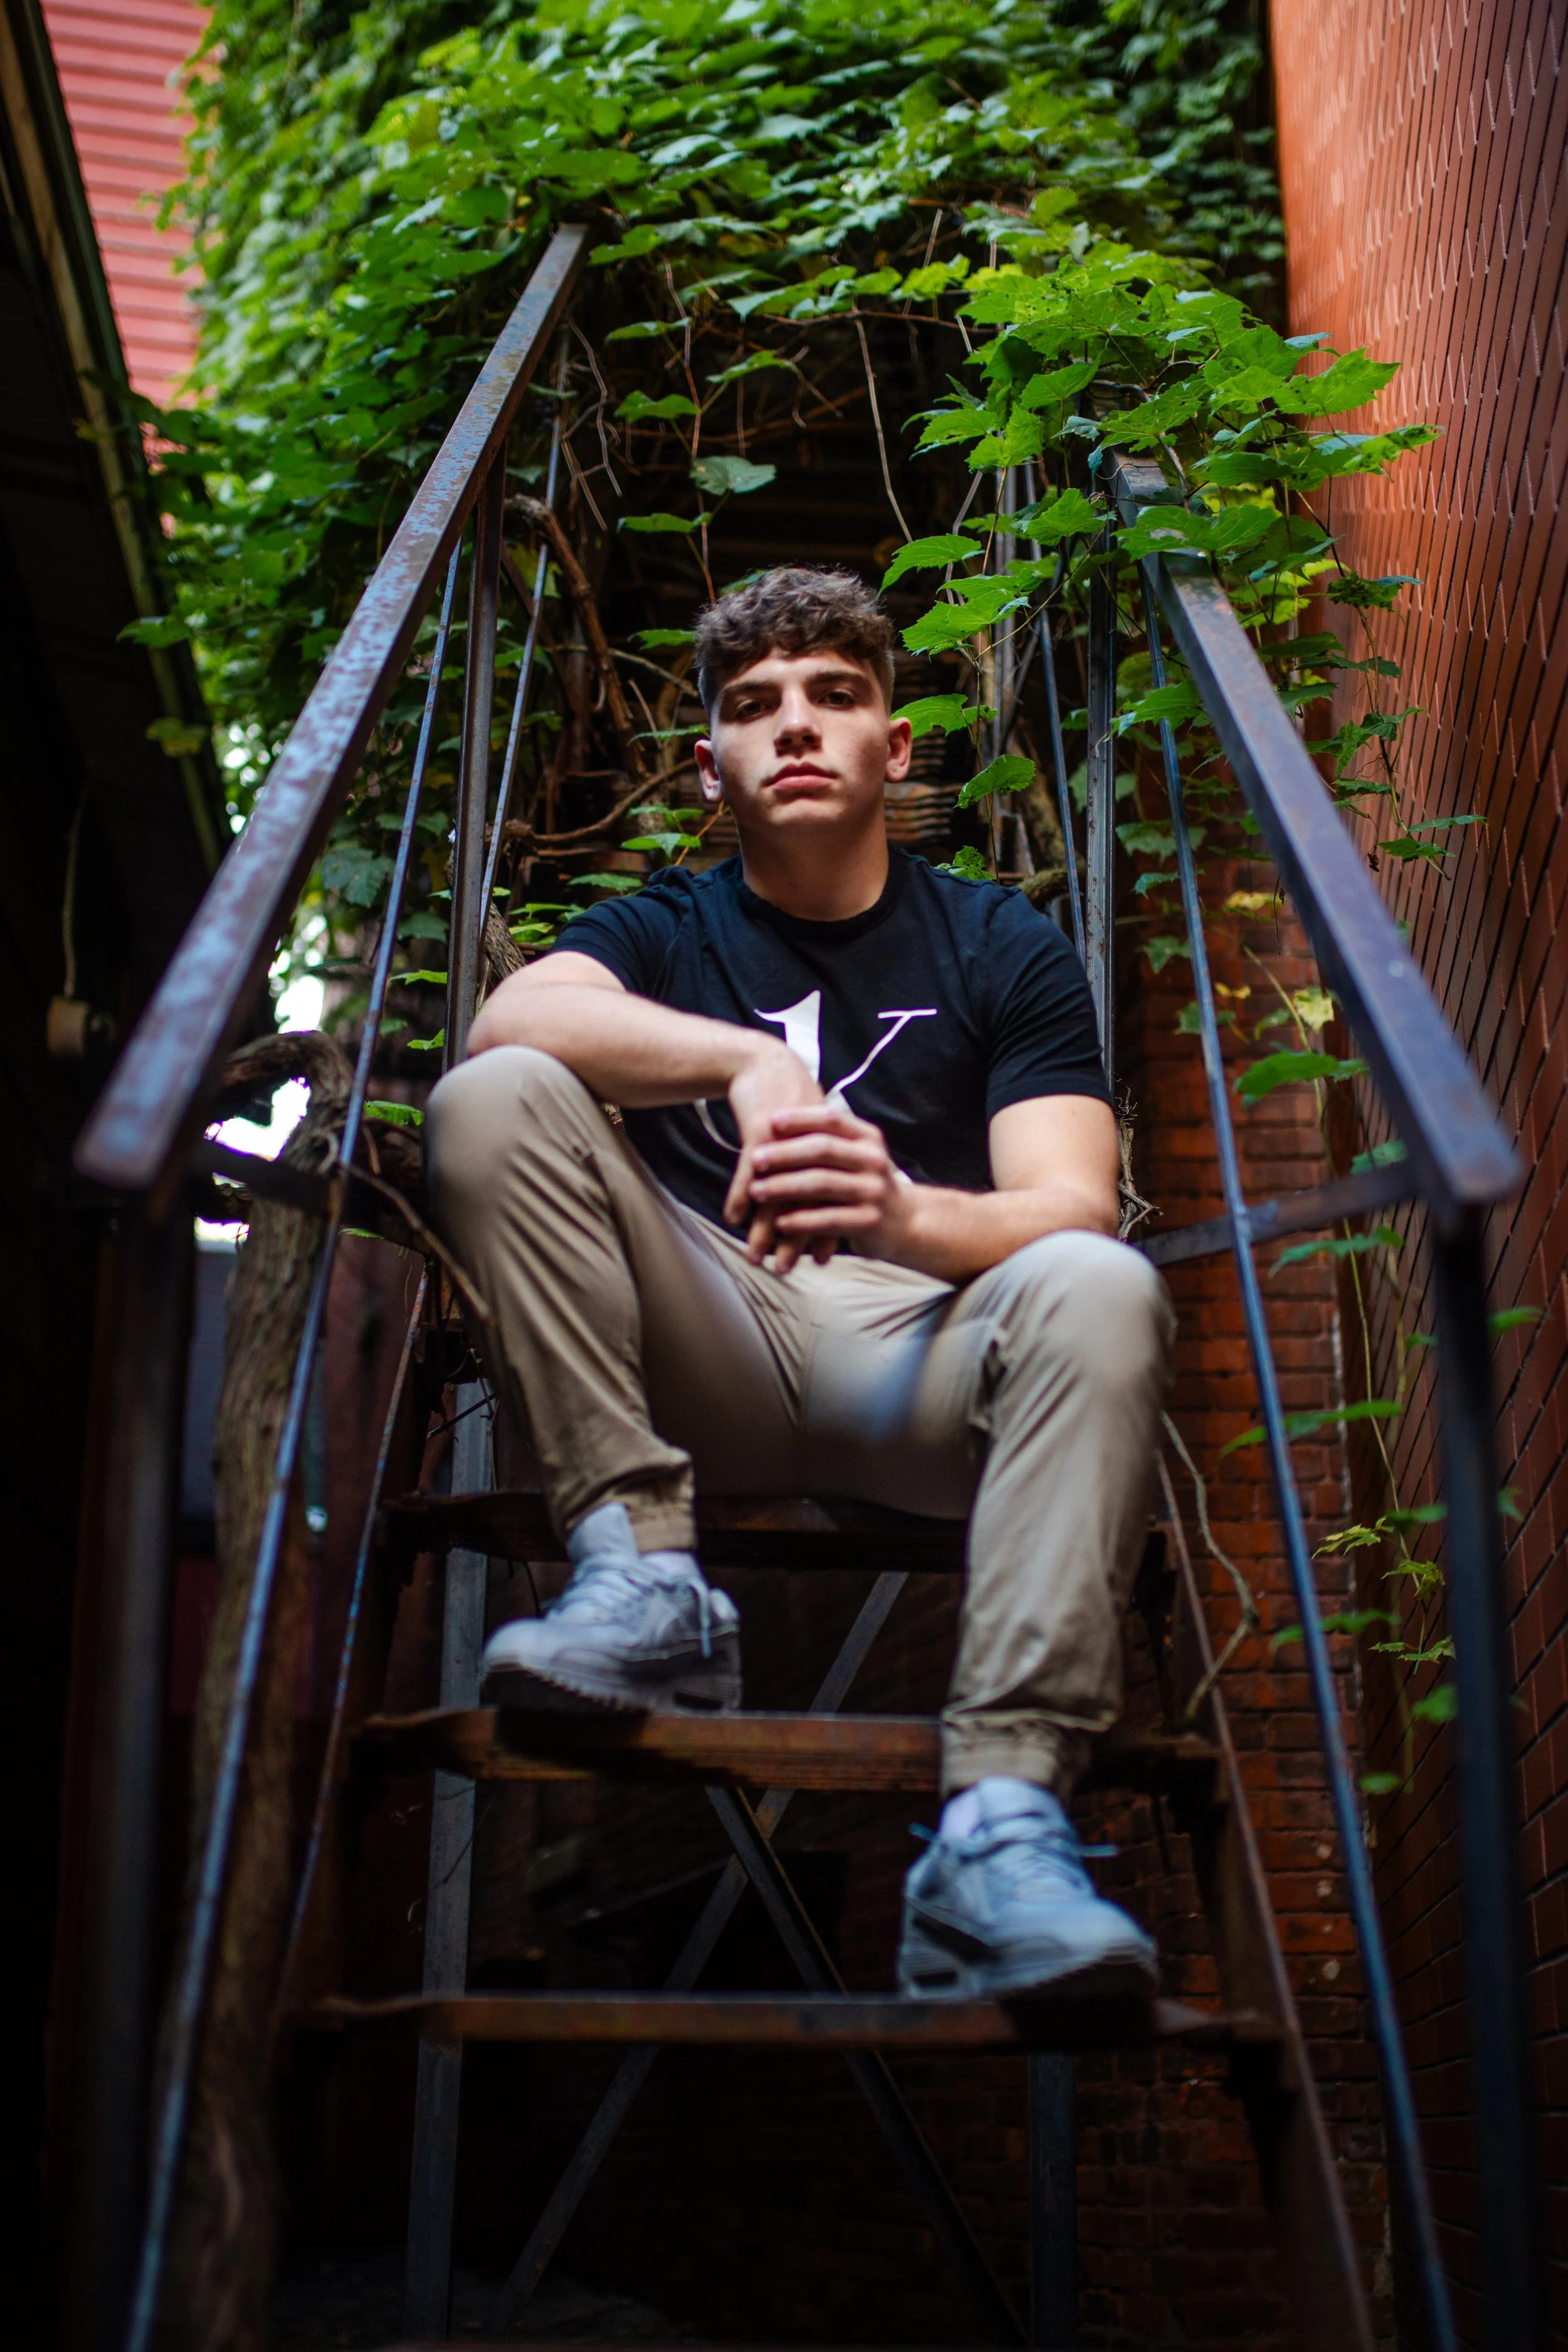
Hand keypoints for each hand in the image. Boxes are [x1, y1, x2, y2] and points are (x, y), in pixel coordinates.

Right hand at [723, 1045, 824, 1262]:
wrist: (764, 1065)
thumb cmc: (786, 1102)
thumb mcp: (811, 1133)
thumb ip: (819, 1166)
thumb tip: (822, 1197)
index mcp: (830, 1154)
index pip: (830, 1201)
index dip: (825, 1230)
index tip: (822, 1258)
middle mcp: (812, 1153)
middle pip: (804, 1205)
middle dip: (793, 1241)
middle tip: (786, 1270)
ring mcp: (786, 1146)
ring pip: (775, 1197)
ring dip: (763, 1229)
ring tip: (755, 1256)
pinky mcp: (760, 1137)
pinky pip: (747, 1175)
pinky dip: (739, 1198)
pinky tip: (732, 1219)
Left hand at [742, 1099, 910, 1273]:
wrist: (906, 1222)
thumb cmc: (865, 1184)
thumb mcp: (855, 1156)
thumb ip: (826, 1141)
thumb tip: (772, 1124)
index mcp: (868, 1138)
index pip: (831, 1119)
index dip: (799, 1118)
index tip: (769, 1120)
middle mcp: (873, 1160)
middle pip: (822, 1150)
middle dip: (784, 1154)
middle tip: (754, 1159)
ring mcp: (873, 1191)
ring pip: (821, 1184)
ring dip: (784, 1187)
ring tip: (756, 1192)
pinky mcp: (869, 1221)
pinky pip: (828, 1219)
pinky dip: (800, 1220)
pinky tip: (779, 1222)